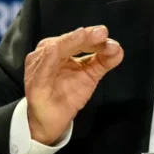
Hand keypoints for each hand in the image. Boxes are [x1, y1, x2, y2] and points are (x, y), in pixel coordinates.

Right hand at [24, 25, 123, 144]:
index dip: (94, 37)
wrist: (51, 120)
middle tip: (102, 32)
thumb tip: (118, 49)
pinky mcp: (35, 83)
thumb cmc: (67, 94)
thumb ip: (104, 61)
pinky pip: (42, 69)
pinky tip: (56, 50)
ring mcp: (39, 66)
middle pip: (68, 41)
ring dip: (70, 42)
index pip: (79, 39)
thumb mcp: (90, 74)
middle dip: (86, 36)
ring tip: (83, 35)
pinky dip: (49, 58)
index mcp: (60, 48)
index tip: (108, 36)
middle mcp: (46, 52)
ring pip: (55, 49)